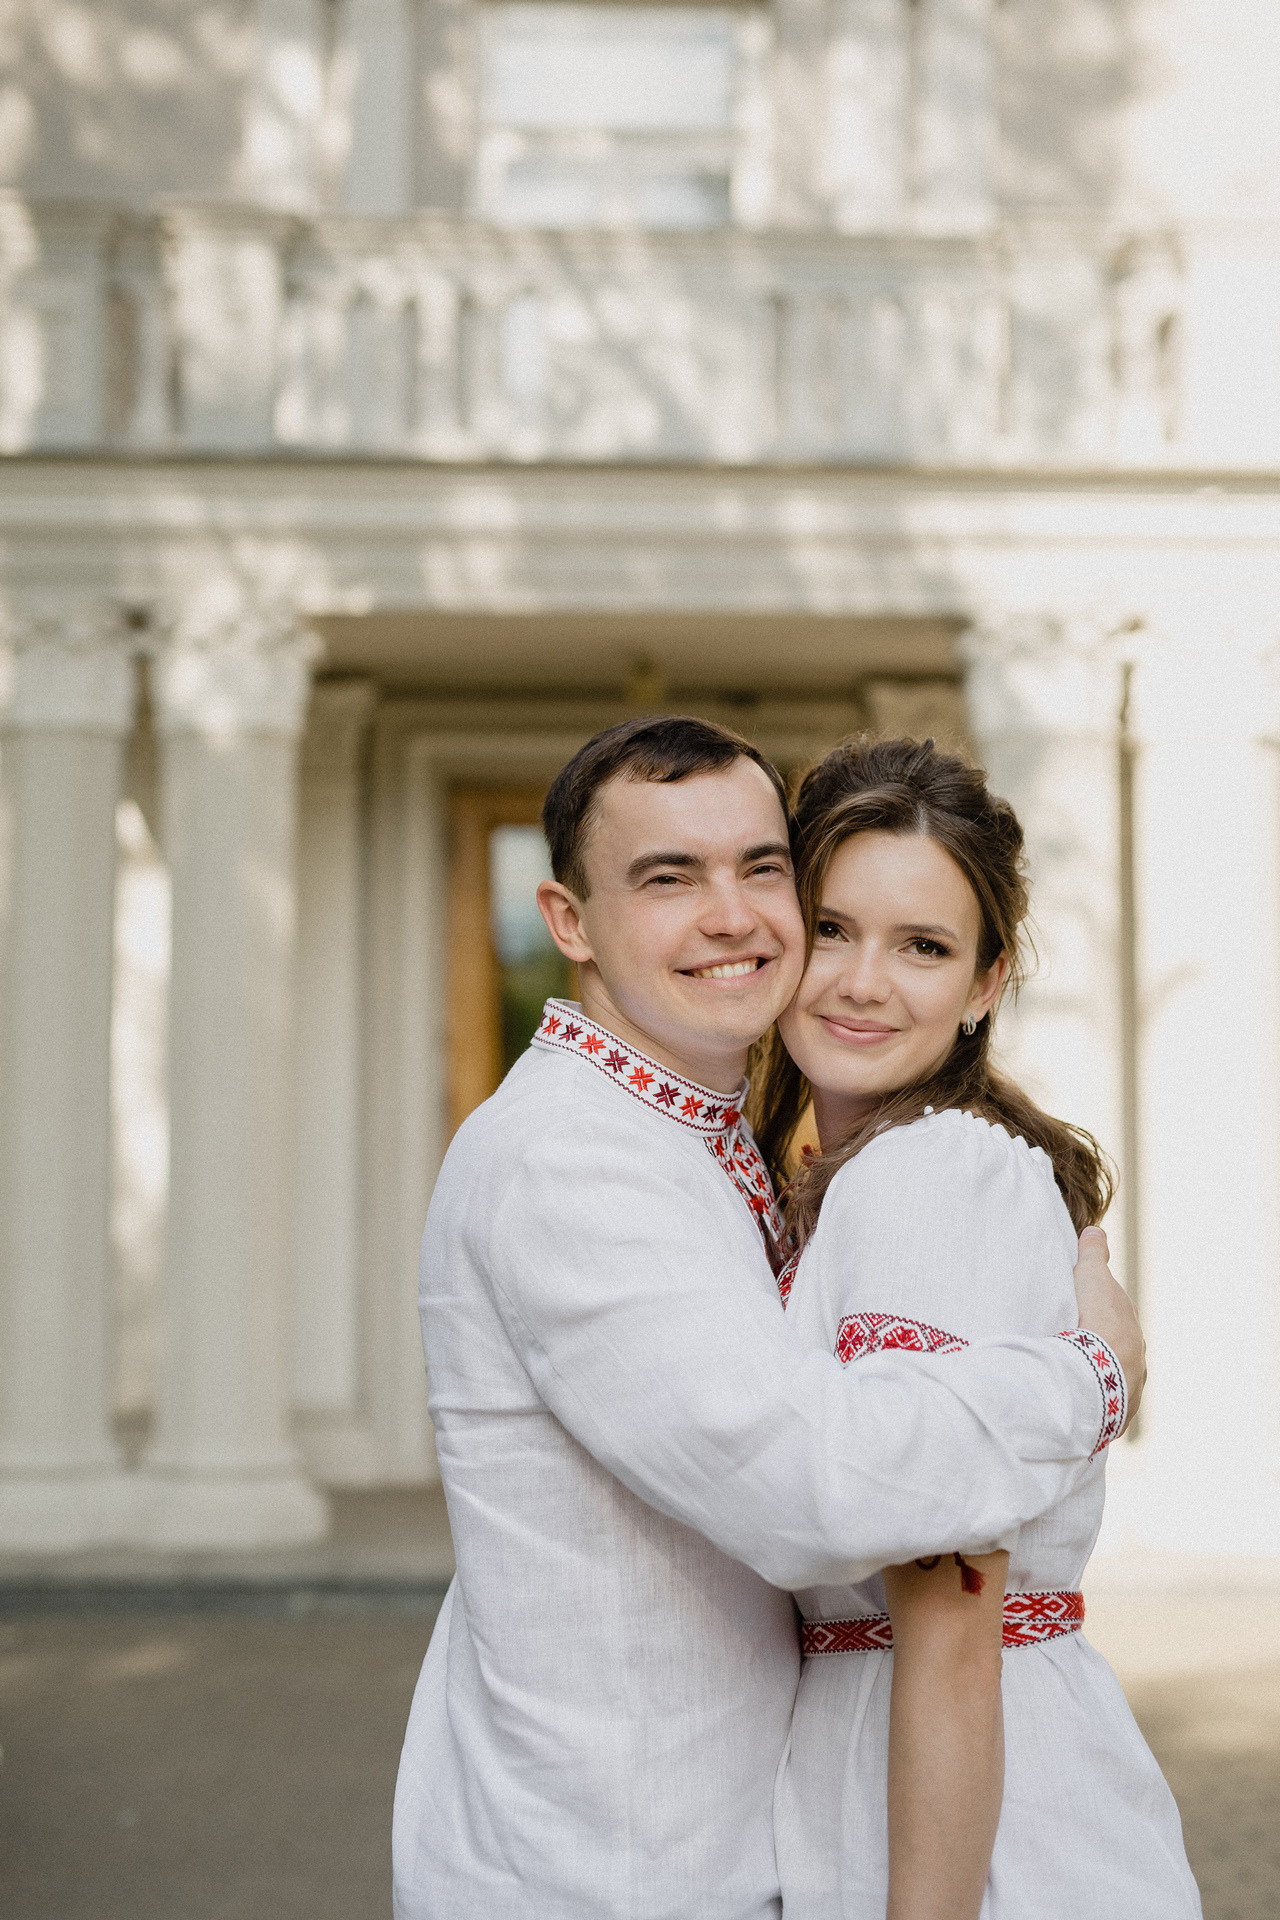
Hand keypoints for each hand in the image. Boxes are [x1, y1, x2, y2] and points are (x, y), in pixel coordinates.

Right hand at [1072, 1226, 1144, 1430]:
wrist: (1098, 1371)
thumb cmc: (1095, 1320)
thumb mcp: (1091, 1277)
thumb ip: (1094, 1253)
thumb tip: (1096, 1230)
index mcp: (1131, 1329)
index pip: (1117, 1317)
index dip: (1098, 1311)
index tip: (1082, 1312)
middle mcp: (1137, 1359)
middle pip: (1117, 1349)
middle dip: (1101, 1345)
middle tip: (1074, 1342)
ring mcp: (1129, 1388)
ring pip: (1112, 1377)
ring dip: (1097, 1374)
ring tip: (1073, 1374)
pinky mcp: (1116, 1413)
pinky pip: (1104, 1403)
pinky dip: (1093, 1399)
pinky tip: (1077, 1398)